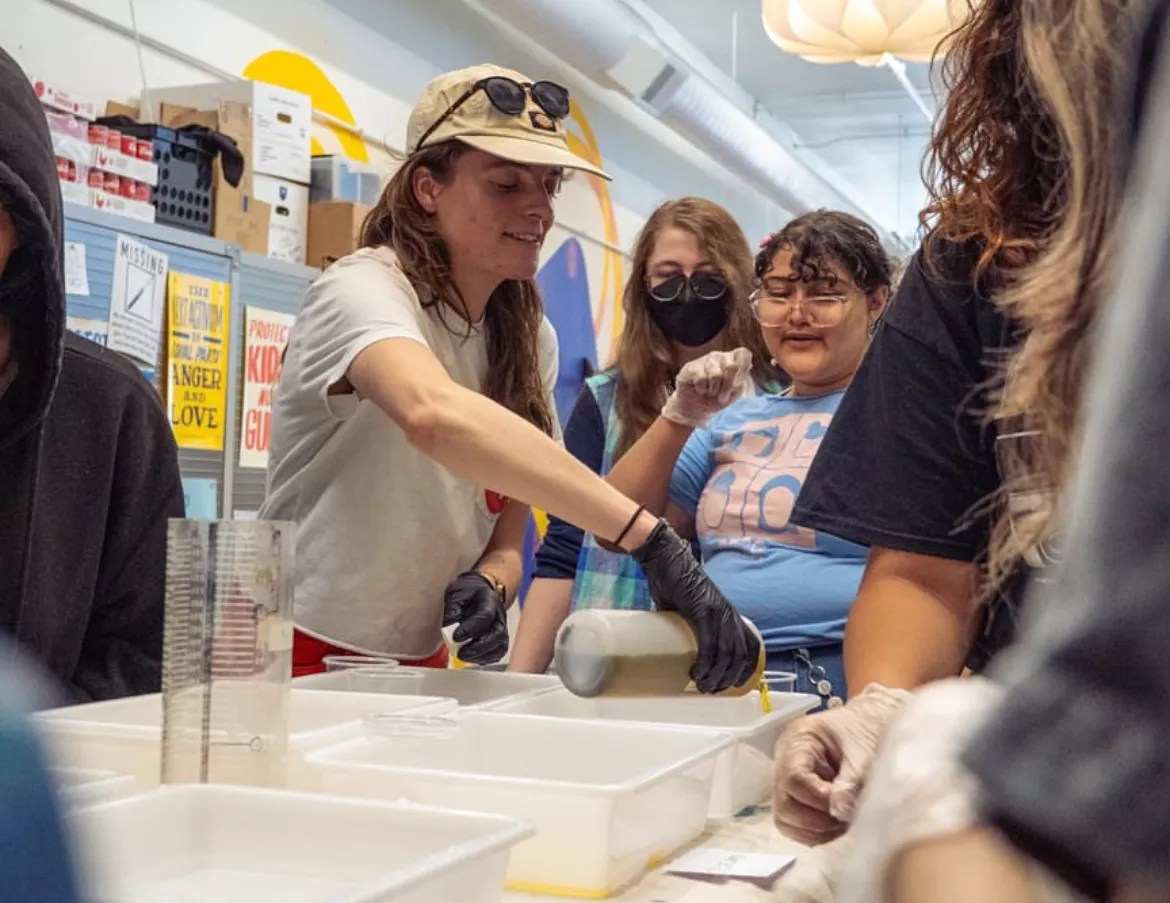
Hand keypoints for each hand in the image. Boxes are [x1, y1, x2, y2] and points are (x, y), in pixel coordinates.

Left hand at [442, 572, 507, 664]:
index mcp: (490, 600)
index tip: (456, 637)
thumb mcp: (456, 594)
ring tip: (463, 656)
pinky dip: (484, 659)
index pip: (485, 616)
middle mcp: (499, 615)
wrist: (479, 592)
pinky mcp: (499, 640)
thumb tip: (449, 626)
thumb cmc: (468, 593)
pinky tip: (471, 657)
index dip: (471, 628)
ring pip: (500, 647)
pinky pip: (497, 654)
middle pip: (497, 635)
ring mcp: (502, 628)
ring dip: (481, 655)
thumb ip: (452, 610)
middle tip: (460, 652)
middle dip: (478, 647)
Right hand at [630, 518, 759, 693]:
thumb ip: (686, 623)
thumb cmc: (672, 580)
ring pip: (726, 654)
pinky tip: (697, 674)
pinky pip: (709, 644)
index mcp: (727, 612)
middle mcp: (728, 613)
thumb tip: (672, 645)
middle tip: (711, 691)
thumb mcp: (686, 606)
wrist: (664, 557)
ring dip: (716, 676)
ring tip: (702, 687)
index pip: (749, 645)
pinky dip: (705, 663)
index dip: (746, 668)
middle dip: (728, 679)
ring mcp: (716, 612)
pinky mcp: (701, 611)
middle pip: (739, 655)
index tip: (733, 685)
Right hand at [662, 347, 752, 427]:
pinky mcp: (692, 367)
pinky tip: (700, 389)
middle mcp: (720, 357)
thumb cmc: (717, 398)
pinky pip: (701, 378)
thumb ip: (741, 379)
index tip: (737, 385)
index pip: (743, 353)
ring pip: (716, 375)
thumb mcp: (734, 393)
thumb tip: (749, 365)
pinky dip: (702, 389)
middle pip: (732, 366)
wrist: (696, 408)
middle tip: (723, 397)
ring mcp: (705, 360)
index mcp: (733, 361)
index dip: (743, 369)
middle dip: (729, 386)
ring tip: (710, 393)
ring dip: (714, 390)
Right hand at [772, 683, 910, 844]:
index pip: (794, 780)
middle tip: (846, 816)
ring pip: (786, 821)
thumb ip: (852, 782)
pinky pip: (795, 827)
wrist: (873, 727)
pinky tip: (837, 821)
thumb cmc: (868, 731)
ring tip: (844, 818)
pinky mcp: (795, 798)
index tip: (847, 805)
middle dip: (817, 820)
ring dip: (817, 829)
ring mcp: (786, 780)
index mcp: (798, 740)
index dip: (820, 800)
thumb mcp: (865, 752)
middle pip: (785, 806)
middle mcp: (784, 761)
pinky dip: (816, 833)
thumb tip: (840, 812)